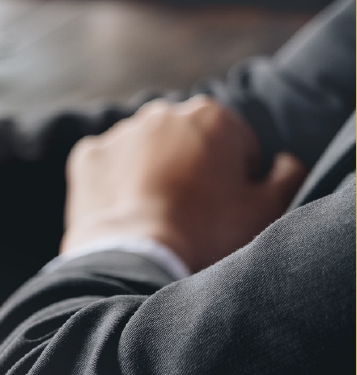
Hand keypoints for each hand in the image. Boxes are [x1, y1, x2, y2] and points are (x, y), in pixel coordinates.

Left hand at [62, 96, 306, 271]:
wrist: (136, 261)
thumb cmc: (207, 234)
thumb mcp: (267, 208)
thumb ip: (287, 175)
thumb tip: (283, 162)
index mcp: (212, 115)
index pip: (236, 145)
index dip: (237, 180)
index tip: (226, 209)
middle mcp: (162, 113)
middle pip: (187, 142)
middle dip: (192, 169)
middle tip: (190, 214)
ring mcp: (119, 133)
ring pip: (144, 151)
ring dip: (152, 173)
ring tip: (155, 216)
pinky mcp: (86, 157)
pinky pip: (106, 166)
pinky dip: (114, 184)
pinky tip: (125, 213)